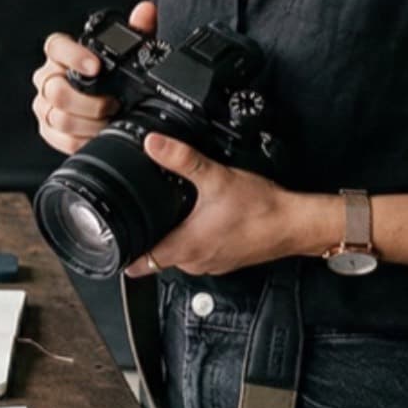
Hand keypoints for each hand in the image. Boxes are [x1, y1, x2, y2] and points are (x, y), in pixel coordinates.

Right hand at [31, 1, 156, 154]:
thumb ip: (135, 31)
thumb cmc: (112, 79)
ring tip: (108, 121)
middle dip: (88, 101)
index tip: (96, 67)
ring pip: (57, 116)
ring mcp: (45, 104)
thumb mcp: (128, 54)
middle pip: (55, 89)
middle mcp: (48, 79)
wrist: (105, 109)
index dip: (73, 56)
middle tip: (112, 104)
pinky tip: (96, 135)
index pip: (55, 47)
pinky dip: (80, 140)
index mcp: (61, 56)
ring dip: (88, 123)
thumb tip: (146, 10)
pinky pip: (58, 138)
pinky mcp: (47, 129)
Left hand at [124, 133, 301, 276]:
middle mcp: (196, 261)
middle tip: (136, 215)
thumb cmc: (263, 208)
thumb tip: (153, 144)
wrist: (298, 223)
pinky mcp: (226, 259)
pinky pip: (199, 252)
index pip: (140, 262)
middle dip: (146, 237)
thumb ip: (181, 159)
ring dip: (171, 238)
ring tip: (166, 215)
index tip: (109, 242)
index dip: (122, 253)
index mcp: (186, 247)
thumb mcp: (216, 177)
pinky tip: (197, 220)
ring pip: (178, 255)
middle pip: (156, 256)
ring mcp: (212, 263)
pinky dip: (193, 238)